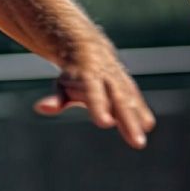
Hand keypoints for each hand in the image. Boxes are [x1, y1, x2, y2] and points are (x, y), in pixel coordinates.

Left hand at [34, 51, 155, 148]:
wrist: (89, 49)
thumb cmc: (73, 75)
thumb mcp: (62, 84)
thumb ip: (56, 98)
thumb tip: (42, 108)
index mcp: (88, 76)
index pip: (94, 93)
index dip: (100, 107)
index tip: (105, 124)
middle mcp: (107, 78)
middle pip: (119, 101)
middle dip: (127, 121)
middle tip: (135, 141)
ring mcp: (120, 80)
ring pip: (130, 100)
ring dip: (137, 119)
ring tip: (140, 140)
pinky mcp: (128, 84)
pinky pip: (136, 98)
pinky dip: (142, 111)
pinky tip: (147, 126)